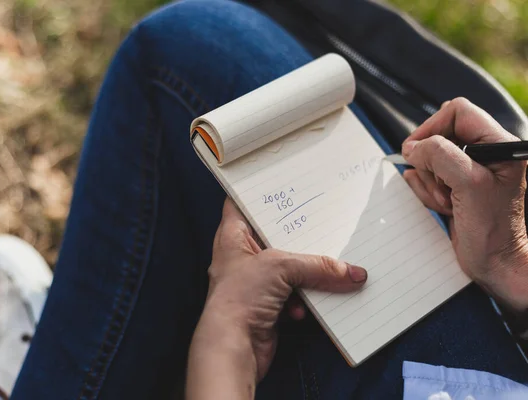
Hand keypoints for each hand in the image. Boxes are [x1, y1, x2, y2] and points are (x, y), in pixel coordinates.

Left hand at [186, 199, 366, 399]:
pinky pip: (294, 292)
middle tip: (323, 221)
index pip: (242, 203)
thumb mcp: (280, 267)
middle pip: (274, 236)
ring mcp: (254, 280)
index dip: (259, 191)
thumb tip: (353, 273)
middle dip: (299, 235)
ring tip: (329, 267)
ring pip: (288, 266)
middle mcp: (242, 254)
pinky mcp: (268, 303)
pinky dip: (304, 297)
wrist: (233, 347)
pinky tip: (306, 305)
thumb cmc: (240, 297)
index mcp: (233, 235)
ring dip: (308, 271)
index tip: (284, 183)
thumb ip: (317, 265)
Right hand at [402, 97, 527, 311]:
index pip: (457, 112)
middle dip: (431, 163)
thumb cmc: (494, 231)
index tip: (419, 151)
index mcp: (499, 145)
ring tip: (448, 202)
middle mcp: (484, 154)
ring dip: (429, 182)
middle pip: (438, 136)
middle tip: (443, 186)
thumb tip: (414, 147)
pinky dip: (427, 192)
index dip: (433, 127)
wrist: (496, 265)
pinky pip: (425, 178)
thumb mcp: (469, 185)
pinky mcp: (454, 187)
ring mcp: (468, 172)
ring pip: (429, 159)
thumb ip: (441, 156)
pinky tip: (444, 208)